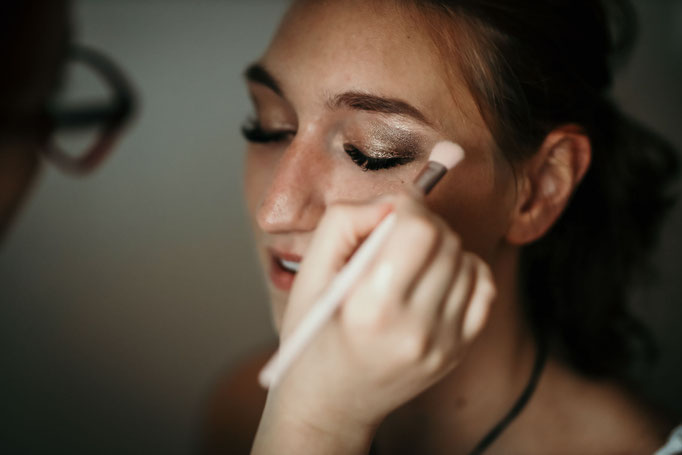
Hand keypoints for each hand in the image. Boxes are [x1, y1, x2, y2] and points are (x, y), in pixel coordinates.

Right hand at [254, 191, 495, 451]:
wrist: (332, 400)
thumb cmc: (315, 333)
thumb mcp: (309, 274)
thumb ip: (343, 223)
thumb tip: (392, 203)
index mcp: (370, 310)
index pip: (419, 231)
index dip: (406, 207)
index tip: (389, 214)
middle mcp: (415, 330)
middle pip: (446, 240)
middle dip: (422, 224)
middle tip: (396, 236)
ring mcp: (443, 344)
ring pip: (466, 259)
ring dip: (441, 247)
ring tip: (409, 263)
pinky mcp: (458, 349)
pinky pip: (483, 287)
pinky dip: (463, 269)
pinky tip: (435, 278)